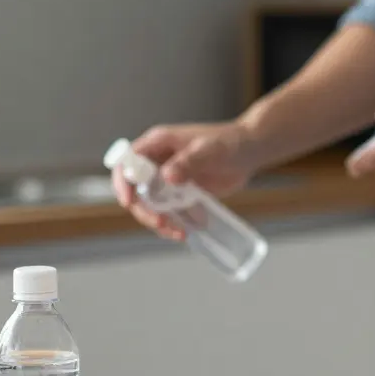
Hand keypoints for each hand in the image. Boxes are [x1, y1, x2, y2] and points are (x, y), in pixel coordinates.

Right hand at [111, 122, 259, 240]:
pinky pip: (172, 211)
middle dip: (144, 211)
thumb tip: (167, 177)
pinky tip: (192, 230)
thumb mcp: (209, 150)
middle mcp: (158, 162)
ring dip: (161, 221)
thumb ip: (189, 161)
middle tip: (162, 223)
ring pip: (152, 205)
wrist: (250, 150)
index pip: (127, 163)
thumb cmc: (229, 142)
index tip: (129, 202)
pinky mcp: (182, 193)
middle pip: (136, 190)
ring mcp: (169, 179)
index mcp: (157, 145)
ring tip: (180, 234)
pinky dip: (177, 223)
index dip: (123, 183)